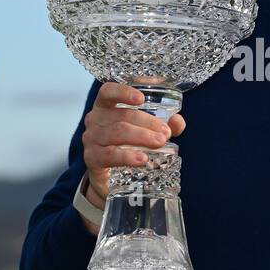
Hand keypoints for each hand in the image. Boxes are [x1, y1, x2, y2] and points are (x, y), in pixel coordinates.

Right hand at [81, 82, 185, 210]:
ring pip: (118, 132)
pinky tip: (142, 159)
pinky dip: (127, 156)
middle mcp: (94, 120)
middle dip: (147, 123)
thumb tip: (178, 121)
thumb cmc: (126, 147)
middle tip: (165, 133)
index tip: (142, 98)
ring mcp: (91, 139)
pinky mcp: (92, 158)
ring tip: (159, 143)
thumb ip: (163, 126)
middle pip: (122, 116)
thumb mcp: (145, 133)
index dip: (123, 92)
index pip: (108, 92)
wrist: (109, 178)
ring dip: (141, 137)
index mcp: (105, 107)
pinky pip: (110, 154)